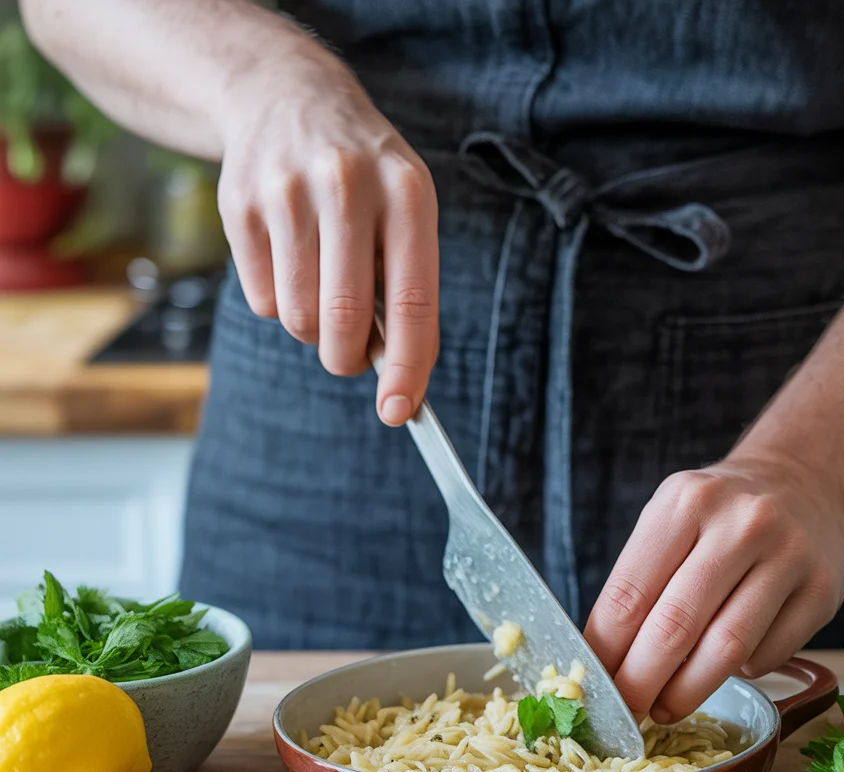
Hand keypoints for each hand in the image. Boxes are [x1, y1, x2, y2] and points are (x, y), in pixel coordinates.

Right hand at [216, 51, 437, 425]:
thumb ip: (406, 286)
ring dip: (312, 329)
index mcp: (406, 193)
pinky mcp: (238, 205)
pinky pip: (261, 301)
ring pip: (298, 318)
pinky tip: (288, 260)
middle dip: (348, 358)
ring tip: (321, 288)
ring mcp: (286, 192)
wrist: (286, 95)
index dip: (407, 366)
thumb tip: (396, 374)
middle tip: (350, 356)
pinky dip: (279, 304)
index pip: (412, 301)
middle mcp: (347, 186)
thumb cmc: (364, 177)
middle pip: (343, 320)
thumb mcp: (404, 210)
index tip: (400, 411)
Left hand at [584, 453, 843, 722]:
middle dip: (641, 682)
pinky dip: (739, 673)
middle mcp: (741, 523)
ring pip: (727, 649)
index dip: (605, 651)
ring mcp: (789, 555)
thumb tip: (604, 661)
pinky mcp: (824, 591)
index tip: (595, 687)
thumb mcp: (670, 521)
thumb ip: (640, 581)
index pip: (629, 594)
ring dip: (687, 692)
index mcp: (685, 502)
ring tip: (665, 709)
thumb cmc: (717, 517)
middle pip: (675, 626)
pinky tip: (725, 666)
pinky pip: (769, 655)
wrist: (802, 485)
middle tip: (626, 713)